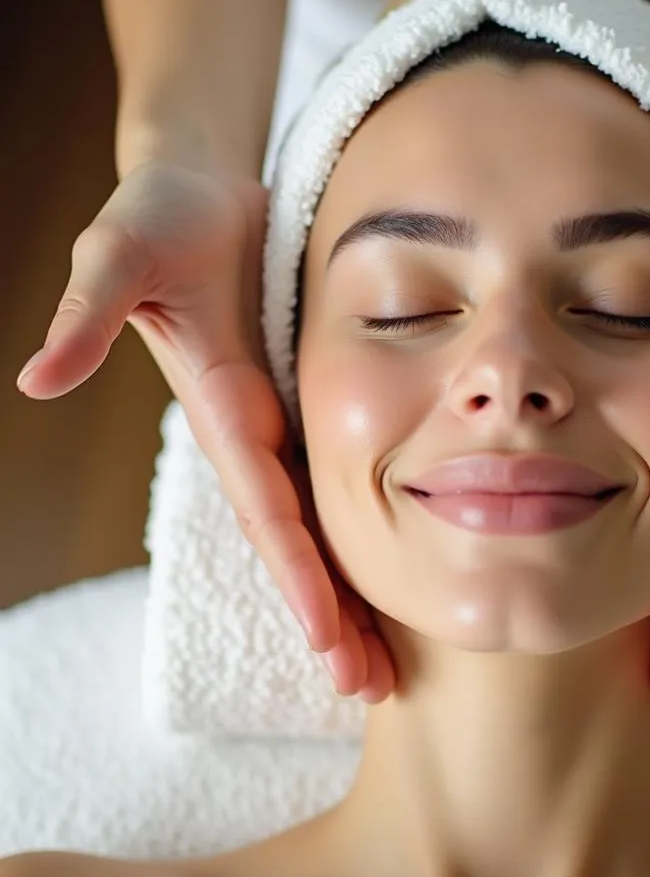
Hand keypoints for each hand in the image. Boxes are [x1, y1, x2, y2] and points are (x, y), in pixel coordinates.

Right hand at [16, 160, 394, 702]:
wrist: (202, 189)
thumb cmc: (161, 216)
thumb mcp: (121, 253)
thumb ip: (88, 312)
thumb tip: (36, 379)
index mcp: (225, 412)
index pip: (265, 510)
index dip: (295, 573)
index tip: (323, 638)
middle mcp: (255, 433)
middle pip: (296, 544)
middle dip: (326, 615)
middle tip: (367, 687)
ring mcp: (283, 425)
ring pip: (322, 528)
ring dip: (348, 599)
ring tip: (382, 666)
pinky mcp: (306, 404)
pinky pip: (339, 484)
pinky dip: (360, 538)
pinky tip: (387, 580)